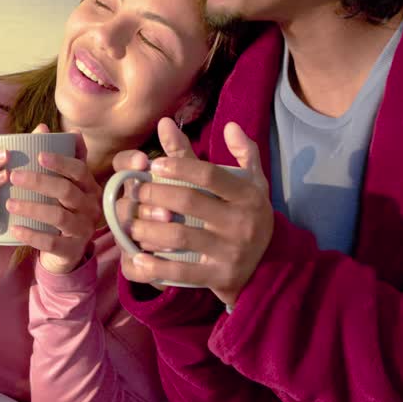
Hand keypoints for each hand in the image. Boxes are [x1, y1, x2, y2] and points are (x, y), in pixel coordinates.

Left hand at [6, 128, 101, 274]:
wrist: (67, 250)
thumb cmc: (63, 208)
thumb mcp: (64, 183)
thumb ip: (54, 156)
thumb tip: (42, 127)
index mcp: (89, 187)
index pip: (79, 170)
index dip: (61, 162)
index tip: (39, 155)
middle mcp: (90, 207)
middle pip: (66, 191)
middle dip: (39, 182)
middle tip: (13, 177)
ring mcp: (83, 230)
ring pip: (58, 216)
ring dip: (31, 208)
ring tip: (9, 203)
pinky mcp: (71, 250)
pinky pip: (51, 242)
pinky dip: (32, 235)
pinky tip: (14, 229)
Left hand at [122, 118, 274, 305]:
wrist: (270, 265)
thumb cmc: (252, 215)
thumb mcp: (253, 182)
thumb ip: (243, 151)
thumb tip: (229, 125)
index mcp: (247, 195)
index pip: (209, 174)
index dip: (179, 165)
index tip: (154, 164)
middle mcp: (241, 222)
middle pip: (188, 201)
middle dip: (155, 193)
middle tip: (136, 192)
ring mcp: (230, 251)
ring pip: (179, 235)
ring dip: (147, 228)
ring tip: (131, 223)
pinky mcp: (220, 276)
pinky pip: (181, 272)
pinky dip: (155, 267)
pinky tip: (136, 259)